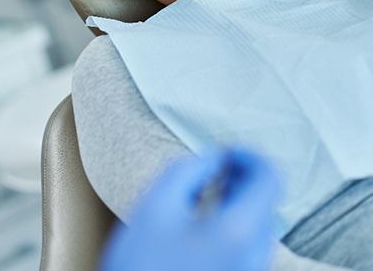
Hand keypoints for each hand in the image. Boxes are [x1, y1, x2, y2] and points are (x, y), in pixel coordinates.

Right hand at [100, 149, 280, 270]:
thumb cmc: (141, 263)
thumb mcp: (156, 204)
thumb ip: (189, 169)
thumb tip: (215, 158)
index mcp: (237, 232)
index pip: (270, 177)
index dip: (250, 155)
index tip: (224, 151)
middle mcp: (254, 255)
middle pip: (267, 199)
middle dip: (243, 174)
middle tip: (215, 164)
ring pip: (260, 221)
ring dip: (240, 196)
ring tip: (210, 187)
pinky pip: (250, 242)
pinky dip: (236, 218)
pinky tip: (210, 214)